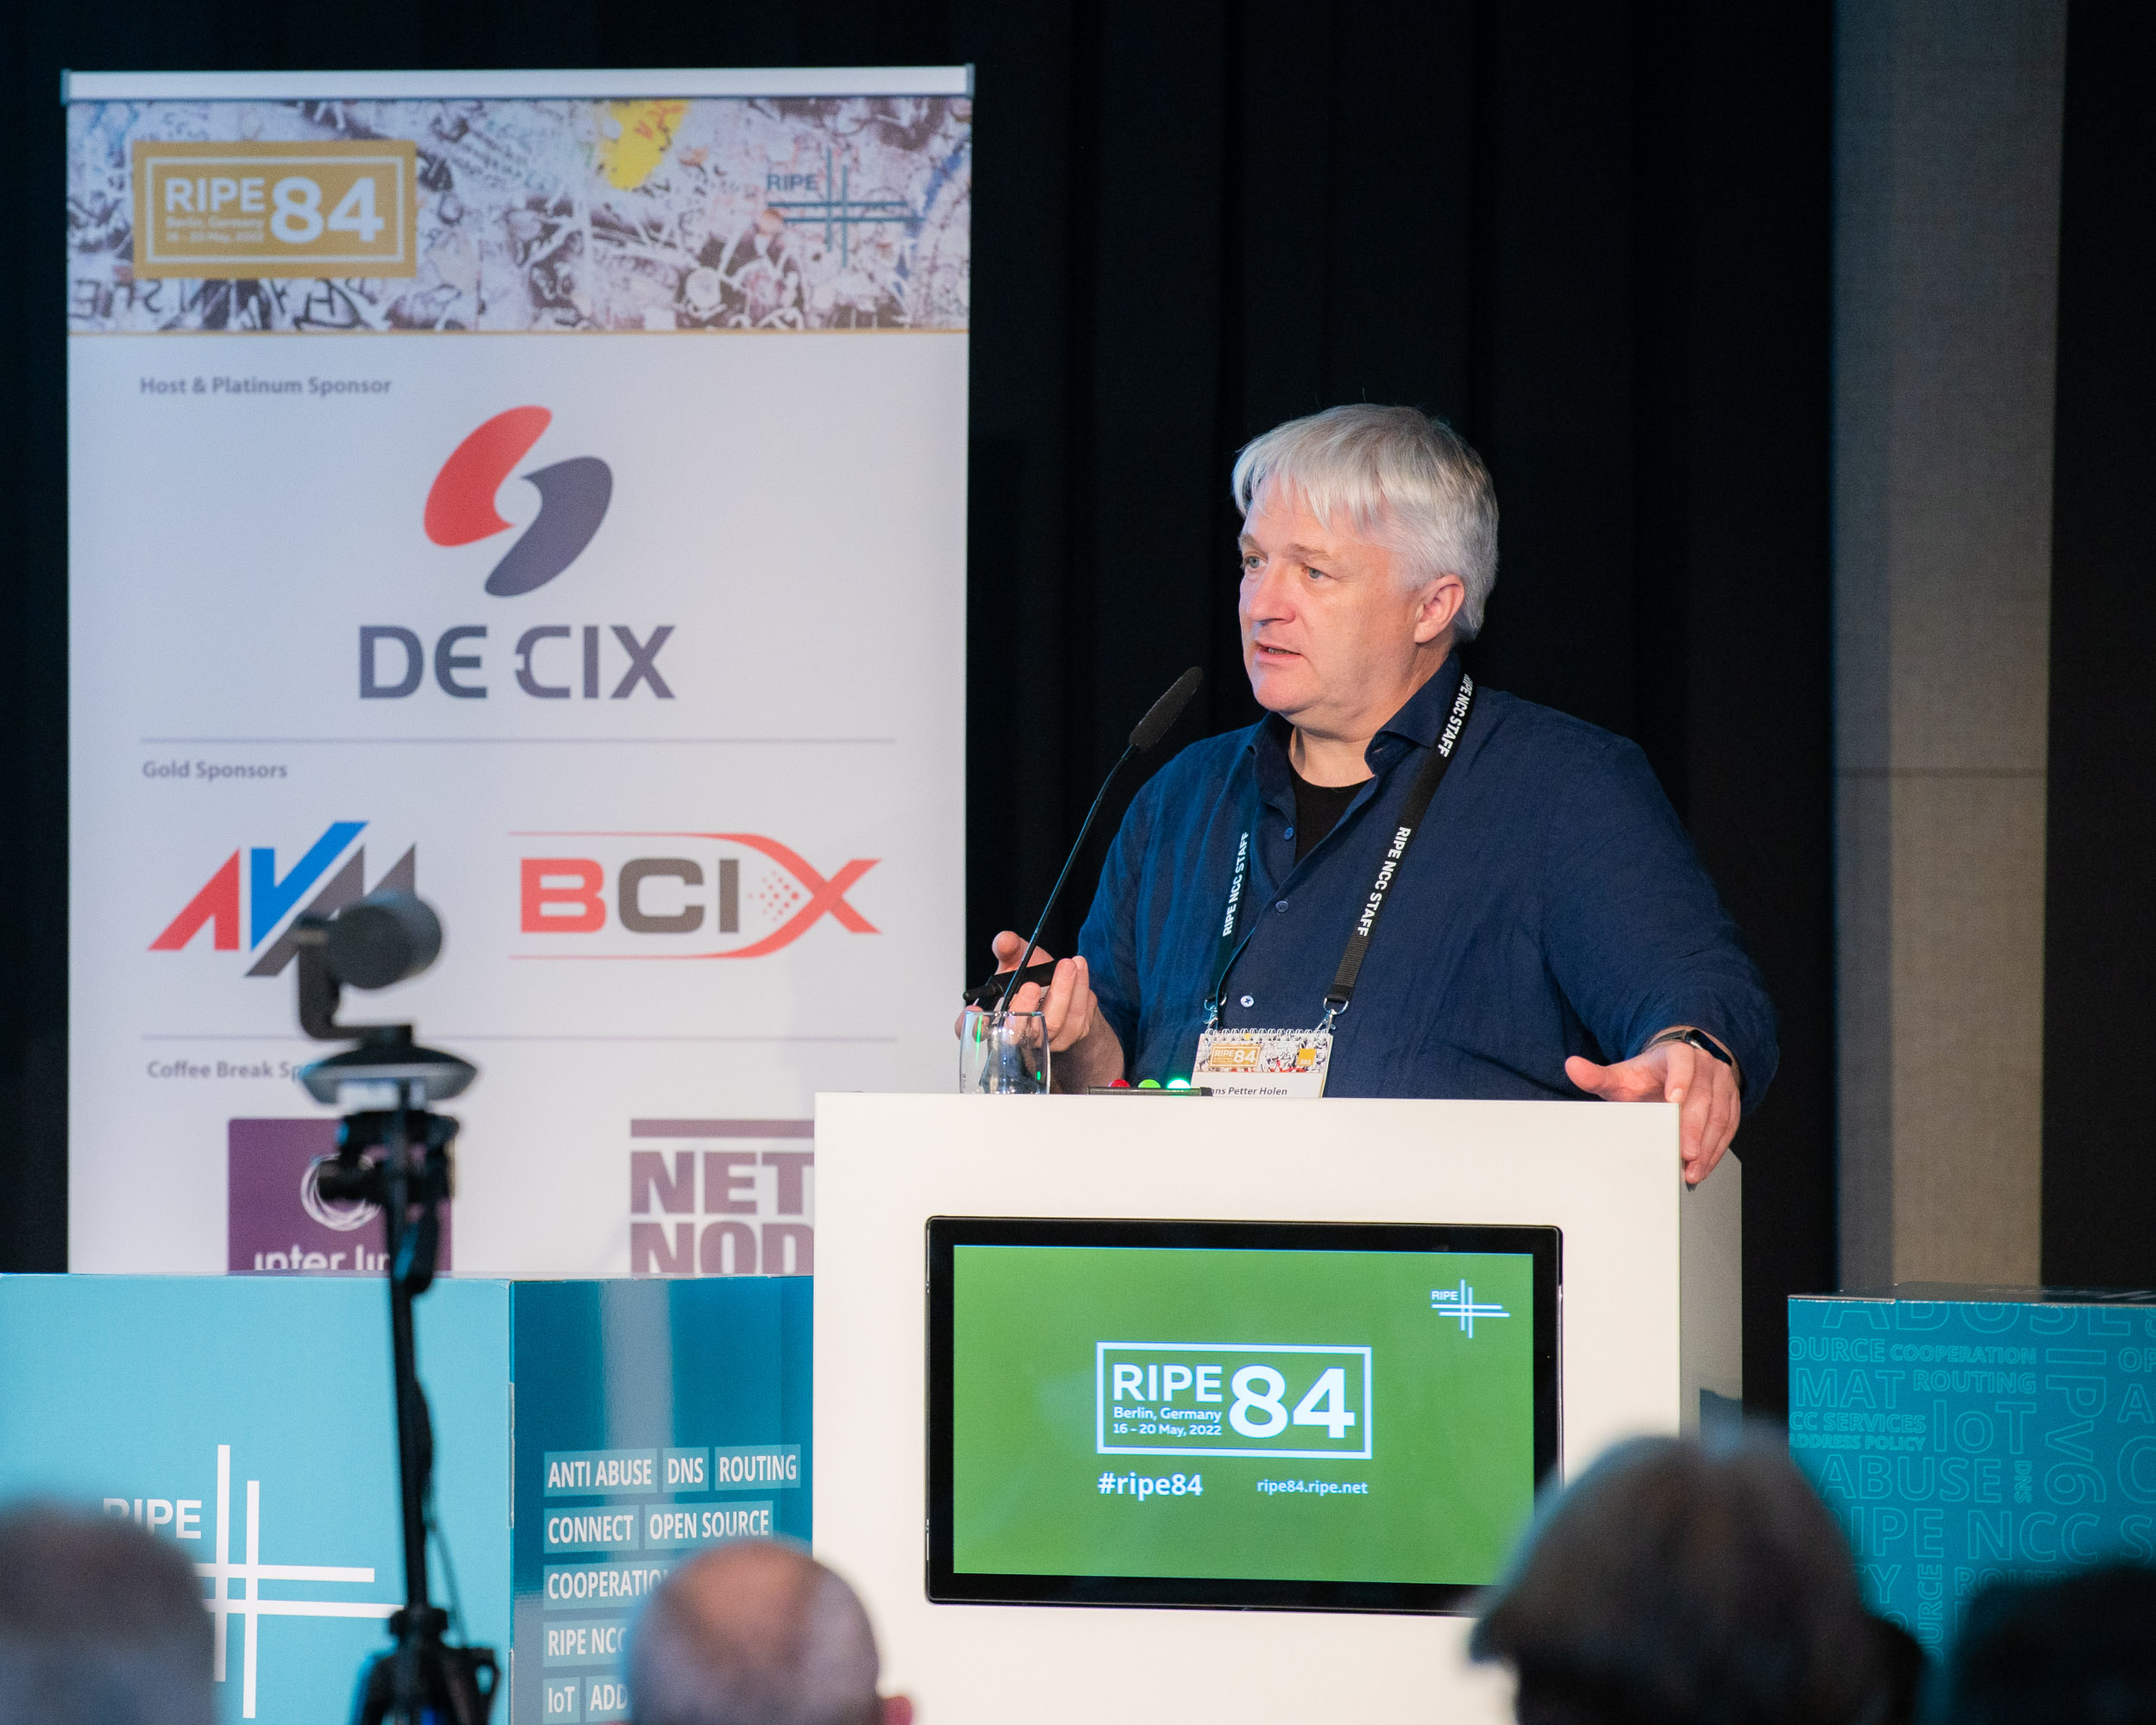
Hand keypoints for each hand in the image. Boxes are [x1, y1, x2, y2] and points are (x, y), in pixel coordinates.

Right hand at [959, 932, 1124, 1089]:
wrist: (1062, 987)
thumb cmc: (1033, 977)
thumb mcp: (1017, 958)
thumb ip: (1009, 948)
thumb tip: (1004, 940)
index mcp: (996, 1019)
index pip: (975, 1032)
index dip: (973, 1026)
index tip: (974, 1011)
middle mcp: (1019, 1034)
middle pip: (1018, 1032)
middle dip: (1025, 1007)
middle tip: (1032, 984)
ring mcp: (1046, 1039)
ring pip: (1054, 1023)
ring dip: (1063, 992)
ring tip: (1069, 965)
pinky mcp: (1071, 1034)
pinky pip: (1078, 1018)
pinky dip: (1080, 992)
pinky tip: (1080, 970)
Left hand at [1565, 1028, 1740, 1184]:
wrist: (1680, 1066)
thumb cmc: (1650, 1075)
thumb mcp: (1623, 1074)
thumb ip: (1598, 1075)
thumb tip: (1572, 1066)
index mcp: (1677, 1054)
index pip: (1682, 1062)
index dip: (1680, 1080)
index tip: (1673, 1100)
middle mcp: (1705, 1067)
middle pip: (1704, 1096)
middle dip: (1694, 1127)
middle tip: (1685, 1153)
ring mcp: (1722, 1085)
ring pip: (1720, 1114)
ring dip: (1708, 1145)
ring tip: (1693, 1169)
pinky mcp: (1731, 1104)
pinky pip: (1729, 1127)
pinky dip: (1717, 1149)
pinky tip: (1703, 1167)